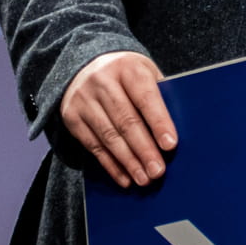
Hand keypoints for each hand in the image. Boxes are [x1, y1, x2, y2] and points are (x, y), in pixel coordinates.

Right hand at [60, 51, 177, 188]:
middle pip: (126, 120)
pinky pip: (93, 145)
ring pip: (109, 135)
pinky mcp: (71, 116)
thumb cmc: (125, 74)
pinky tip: (124, 177)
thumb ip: (159, 95)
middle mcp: (102, 80)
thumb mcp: (143, 72)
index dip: (158, 121)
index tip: (170, 145)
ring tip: (144, 179)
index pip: (145, 97)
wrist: (84, 65)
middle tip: (158, 171)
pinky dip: (110, 164)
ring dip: (128, 161)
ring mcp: (83, 98)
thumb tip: (174, 133)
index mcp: (126, 67)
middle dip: (144, 149)